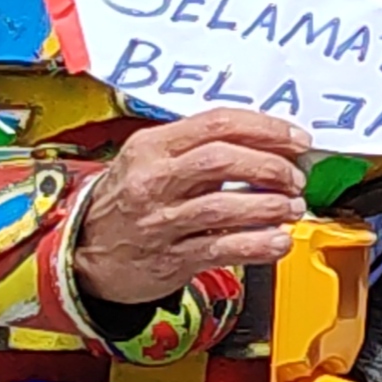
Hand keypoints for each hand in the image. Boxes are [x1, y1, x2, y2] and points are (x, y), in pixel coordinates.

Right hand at [72, 111, 308, 305]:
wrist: (84, 252)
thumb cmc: (128, 200)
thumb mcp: (151, 160)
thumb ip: (200, 148)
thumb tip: (268, 142)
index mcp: (153, 146)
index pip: (218, 123)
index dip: (267, 129)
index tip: (296, 139)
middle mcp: (154, 180)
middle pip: (223, 160)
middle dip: (271, 166)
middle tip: (295, 177)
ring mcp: (160, 221)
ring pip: (225, 207)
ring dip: (270, 206)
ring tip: (292, 207)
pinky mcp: (170, 258)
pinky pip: (222, 249)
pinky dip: (258, 245)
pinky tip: (278, 241)